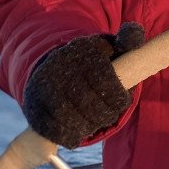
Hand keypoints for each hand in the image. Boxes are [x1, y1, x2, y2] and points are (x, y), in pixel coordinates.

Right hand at [22, 22, 145, 147]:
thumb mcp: (110, 47)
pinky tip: (78, 130)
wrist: (53, 69)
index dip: (117, 97)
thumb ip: (127, 41)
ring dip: (88, 125)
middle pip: (87, 101)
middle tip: (109, 115)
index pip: (103, 79)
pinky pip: (53, 129)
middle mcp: (57, 66)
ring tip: (94, 121)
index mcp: (80, 50)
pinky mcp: (34, 107)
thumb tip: (134, 33)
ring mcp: (43, 87)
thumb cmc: (91, 62)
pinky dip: (70, 135)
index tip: (122, 101)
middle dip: (104, 113)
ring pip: (69, 116)